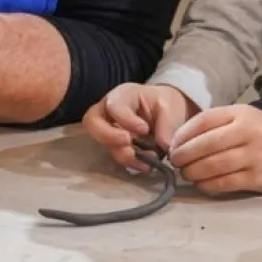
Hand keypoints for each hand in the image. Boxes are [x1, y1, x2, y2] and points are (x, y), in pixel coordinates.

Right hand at [83, 83, 198, 172]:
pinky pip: (117, 157)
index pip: (113, 105)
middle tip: (128, 144)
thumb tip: (164, 146)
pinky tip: (146, 166)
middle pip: (92, 123)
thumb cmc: (163, 103)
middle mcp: (109, 112)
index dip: (125, 119)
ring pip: (105, 144)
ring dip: (125, 154)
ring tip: (149, 159)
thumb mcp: (169, 107)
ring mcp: (110, 131)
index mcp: (122, 95)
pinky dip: (132, 164)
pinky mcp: (116, 147)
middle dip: (108, 136)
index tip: (144, 129)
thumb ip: (167, 125)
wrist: (166, 112)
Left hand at [168, 104, 261, 194]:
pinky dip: (209, 184)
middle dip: (184, 155)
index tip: (172, 144)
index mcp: (240, 114)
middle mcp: (247, 132)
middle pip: (206, 144)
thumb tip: (181, 140)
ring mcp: (254, 156)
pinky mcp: (259, 178)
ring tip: (185, 173)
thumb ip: (215, 125)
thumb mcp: (242, 118)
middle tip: (174, 161)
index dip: (183, 134)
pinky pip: (227, 183)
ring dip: (194, 171)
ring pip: (215, 165)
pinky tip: (200, 183)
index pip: (204, 121)